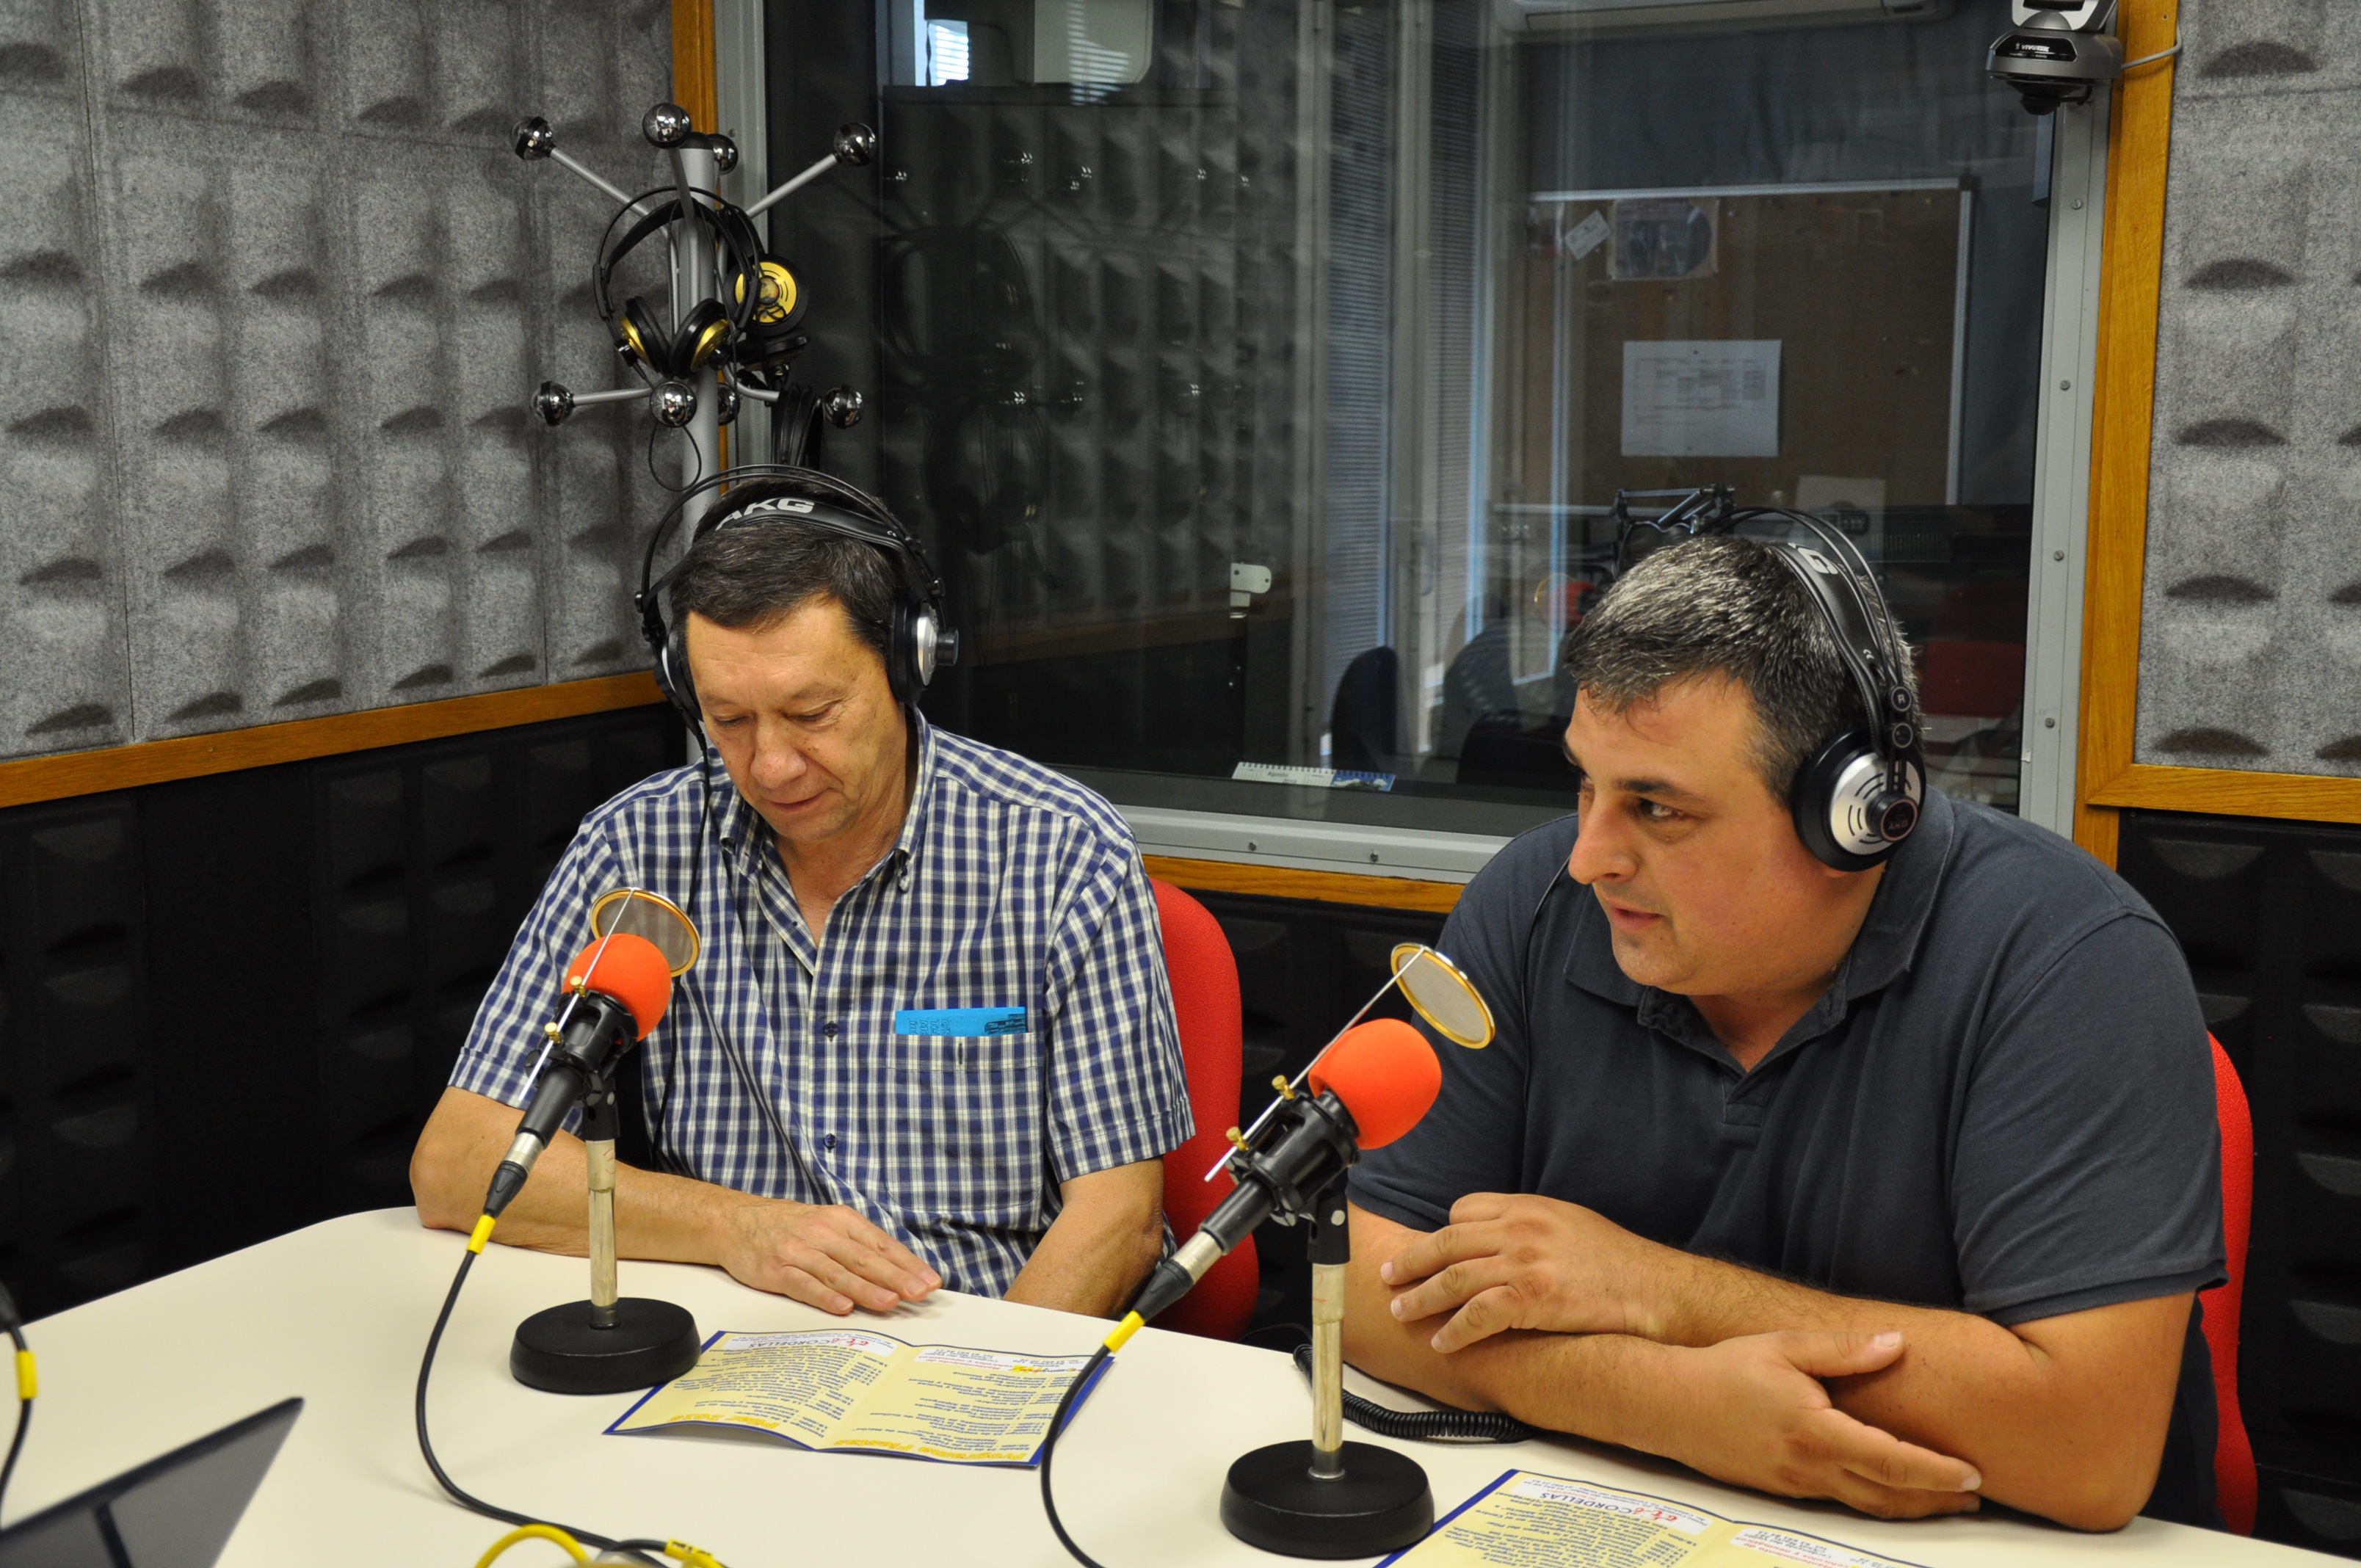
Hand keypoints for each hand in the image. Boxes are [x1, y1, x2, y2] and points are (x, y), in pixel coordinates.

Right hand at [717, 1198, 940, 1313]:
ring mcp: (799, 1251)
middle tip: (921, 1293)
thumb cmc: (790, 1226)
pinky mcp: (777, 1270)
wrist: (735, 1221)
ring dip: (866, 1289)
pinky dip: (825, 1297)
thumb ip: (858, 1247)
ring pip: (838, 1273)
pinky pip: (804, 1285)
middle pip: (865, 1259)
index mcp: (841, 1220)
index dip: (908, 1263)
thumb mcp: (828, 1225)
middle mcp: (823, 1233)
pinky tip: (843, 1307)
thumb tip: (898, 1271)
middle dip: (896, 1277)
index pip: (881, 1244)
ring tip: (891, 1302)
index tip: (930, 1280)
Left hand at [1380, 1192, 1685, 1350]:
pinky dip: (1455, 1330)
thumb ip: (1528, 1224)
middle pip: (1448, 1241)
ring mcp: (1525, 1263)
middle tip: (1388, 1275)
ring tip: (1401, 1311)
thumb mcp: (1569, 1221)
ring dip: (1421, 1297)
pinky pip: (1479, 1315)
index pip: (1464, 1210)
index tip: (1430, 1251)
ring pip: (1455, 1278)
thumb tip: (1497, 1235)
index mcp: (1528, 1206)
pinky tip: (1442, 1342)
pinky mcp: (1533, 1298)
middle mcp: (1521, 1229)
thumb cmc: (1616, 1260)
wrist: (1652, 1288)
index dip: (1443, 1233)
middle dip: (1412, 1261)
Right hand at [1665, 1331, 1982, 1518]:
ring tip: (1944, 1500)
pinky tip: (1887, 1489)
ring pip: (1867, 1505)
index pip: (1891, 1461)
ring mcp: (1796, 1484)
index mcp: (1814, 1431)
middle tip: (1975, 1495)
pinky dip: (1876, 1500)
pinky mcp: (1784, 1490)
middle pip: (1888, 1497)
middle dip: (1937, 1500)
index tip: (1973, 1473)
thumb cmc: (1724, 1371)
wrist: (1669, 1404)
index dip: (1937, 1473)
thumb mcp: (1784, 1346)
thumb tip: (1894, 1344)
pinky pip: (1841, 1501)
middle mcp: (1809, 1466)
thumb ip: (1843, 1349)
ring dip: (1911, 1506)